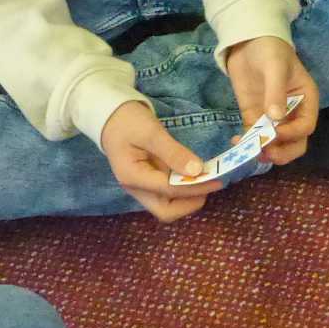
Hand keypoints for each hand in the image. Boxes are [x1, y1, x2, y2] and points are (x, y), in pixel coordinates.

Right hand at [101, 99, 220, 221]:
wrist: (111, 116)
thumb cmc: (128, 121)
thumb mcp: (151, 132)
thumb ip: (173, 152)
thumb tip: (196, 170)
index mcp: (132, 177)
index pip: (169, 191)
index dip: (195, 187)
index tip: (217, 181)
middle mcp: (136, 188)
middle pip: (166, 211)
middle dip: (190, 203)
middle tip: (210, 185)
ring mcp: (142, 187)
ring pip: (168, 206)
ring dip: (188, 198)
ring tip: (207, 181)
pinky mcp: (149, 182)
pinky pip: (168, 194)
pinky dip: (184, 190)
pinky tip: (196, 177)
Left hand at [225, 35, 319, 164]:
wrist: (248, 41)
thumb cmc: (270, 50)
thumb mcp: (275, 67)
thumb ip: (276, 92)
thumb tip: (276, 118)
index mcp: (306, 100)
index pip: (306, 126)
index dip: (293, 134)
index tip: (275, 133)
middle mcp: (293, 113)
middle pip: (295, 143)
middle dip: (283, 152)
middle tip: (266, 153)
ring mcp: (273, 117)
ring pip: (276, 144)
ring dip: (265, 151)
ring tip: (249, 150)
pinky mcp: (255, 116)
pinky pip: (255, 136)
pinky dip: (248, 143)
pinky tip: (236, 141)